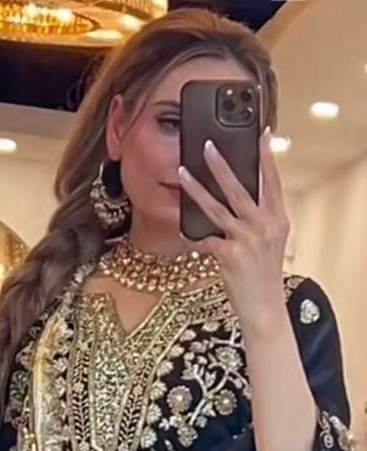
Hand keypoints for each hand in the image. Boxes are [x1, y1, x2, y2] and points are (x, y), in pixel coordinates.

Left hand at [178, 128, 289, 337]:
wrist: (264, 309)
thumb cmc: (264, 276)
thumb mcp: (271, 242)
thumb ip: (260, 219)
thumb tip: (239, 198)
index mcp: (277, 219)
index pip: (272, 182)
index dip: (267, 157)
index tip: (263, 133)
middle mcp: (264, 226)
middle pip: (240, 188)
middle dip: (221, 165)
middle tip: (207, 146)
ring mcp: (247, 240)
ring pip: (217, 208)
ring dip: (197, 189)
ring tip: (183, 173)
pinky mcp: (229, 255)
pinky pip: (205, 239)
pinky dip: (193, 235)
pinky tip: (182, 230)